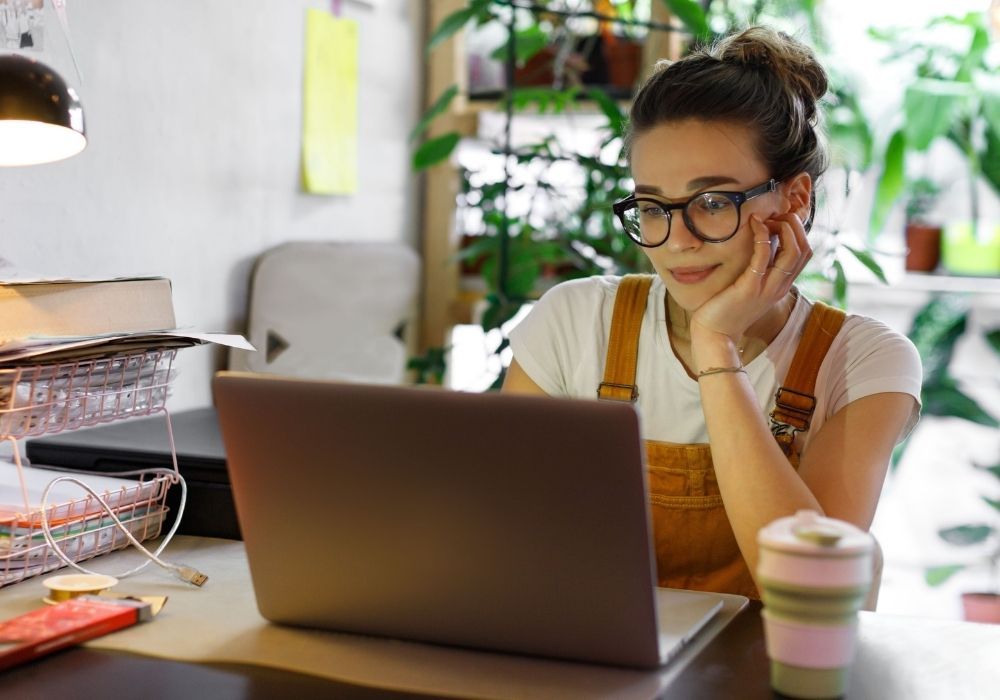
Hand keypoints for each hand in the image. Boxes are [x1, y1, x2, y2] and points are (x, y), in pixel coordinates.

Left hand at [690, 212, 811, 344]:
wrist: (715, 334)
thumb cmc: (728, 308)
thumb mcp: (751, 287)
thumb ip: (761, 269)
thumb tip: (763, 242)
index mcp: (782, 285)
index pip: (805, 253)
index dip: (797, 231)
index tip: (778, 220)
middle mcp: (779, 287)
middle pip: (804, 249)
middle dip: (794, 226)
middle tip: (774, 215)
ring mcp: (767, 288)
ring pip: (793, 252)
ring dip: (783, 228)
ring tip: (766, 218)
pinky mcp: (750, 287)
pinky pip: (764, 256)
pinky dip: (762, 236)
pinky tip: (754, 224)